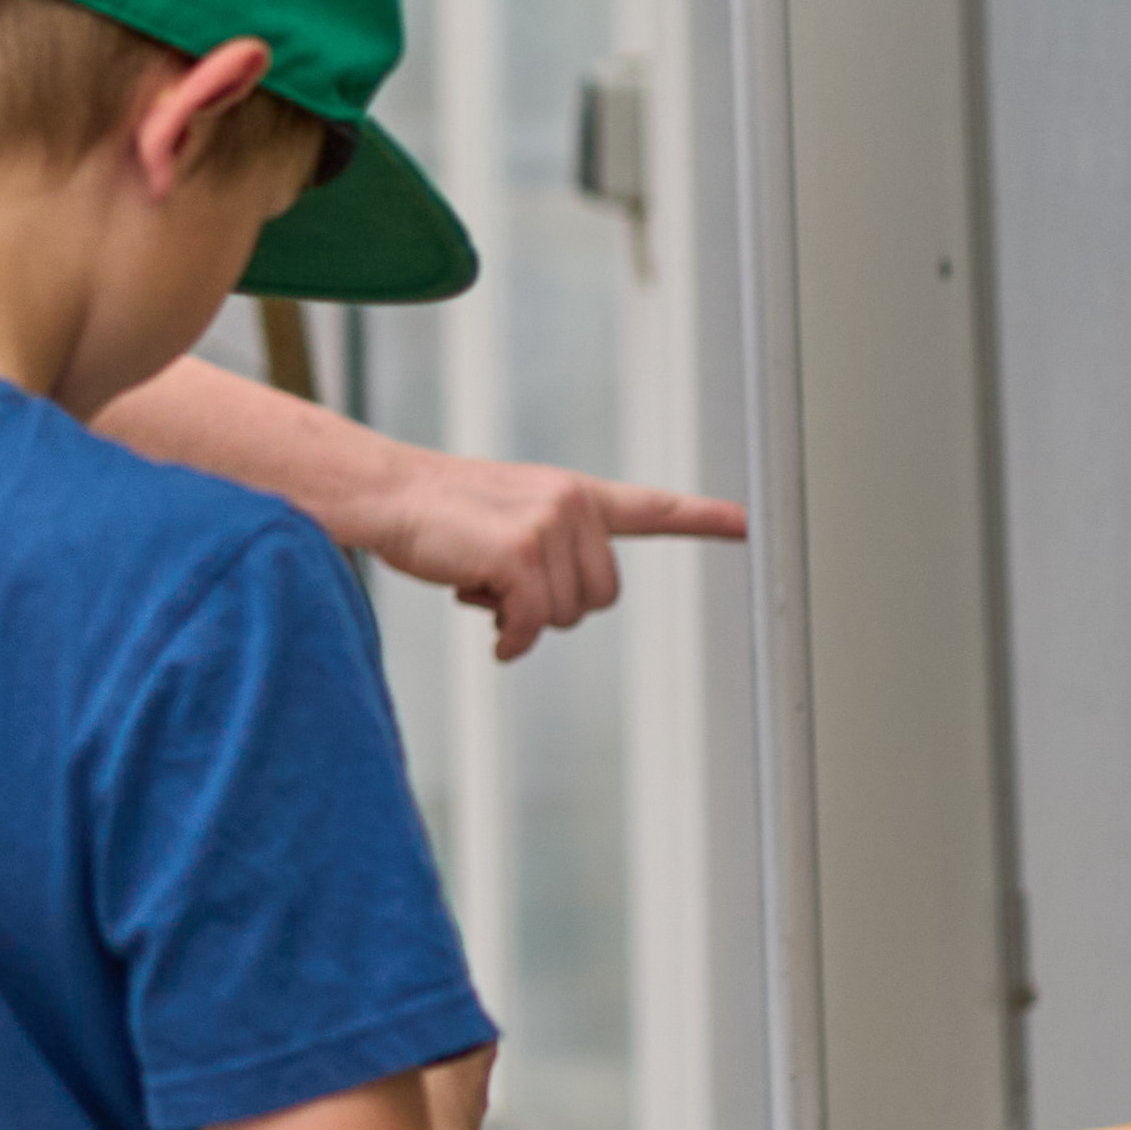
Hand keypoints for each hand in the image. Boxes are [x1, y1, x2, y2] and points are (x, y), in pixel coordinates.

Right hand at [362, 449, 743, 662]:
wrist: (386, 493)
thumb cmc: (437, 514)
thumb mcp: (507, 517)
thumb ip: (549, 549)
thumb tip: (544, 615)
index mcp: (573, 494)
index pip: (649, 508)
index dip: (701, 519)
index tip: (745, 523)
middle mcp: (572, 504)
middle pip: (600, 598)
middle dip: (551, 605)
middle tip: (500, 579)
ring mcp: (549, 526)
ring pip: (565, 617)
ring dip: (519, 616)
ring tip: (478, 575)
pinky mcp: (520, 554)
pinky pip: (530, 625)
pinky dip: (504, 636)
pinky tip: (472, 605)